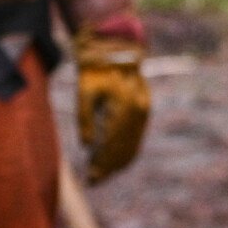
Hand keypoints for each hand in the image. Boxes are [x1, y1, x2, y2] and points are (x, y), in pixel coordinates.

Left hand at [75, 31, 150, 182]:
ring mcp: (143, 111)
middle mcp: (138, 111)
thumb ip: (84, 119)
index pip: (112, 144)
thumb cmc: (95, 69)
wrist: (116, 47)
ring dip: (119, 162)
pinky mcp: (144, 109)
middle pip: (124, 148)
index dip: (101, 163)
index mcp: (123, 106)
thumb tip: (86, 146)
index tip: (90, 177)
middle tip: (94, 180)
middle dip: (109, 167)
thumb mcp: (83, 92)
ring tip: (103, 173)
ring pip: (133, 144)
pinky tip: (118, 161)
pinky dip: (128, 151)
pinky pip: (137, 136)